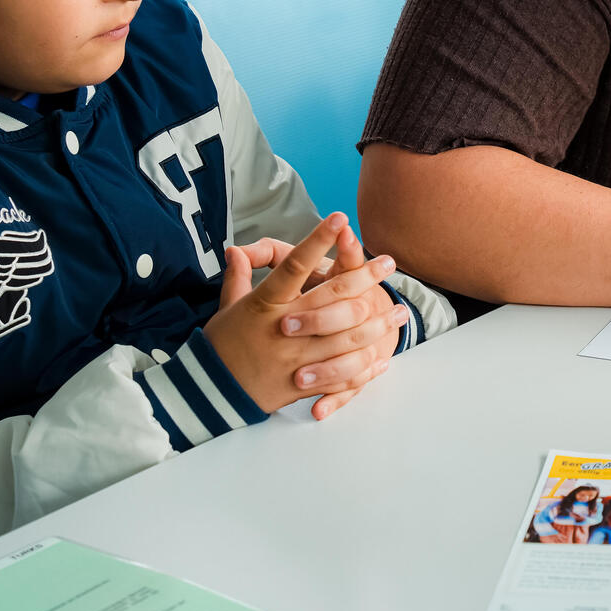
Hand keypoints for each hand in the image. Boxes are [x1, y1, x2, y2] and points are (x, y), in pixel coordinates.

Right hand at [205, 214, 409, 419]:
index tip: (340, 218)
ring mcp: (296, 358)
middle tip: (388, 262)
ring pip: (347, 338)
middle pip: (332, 297)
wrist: (210, 393)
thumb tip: (236, 249)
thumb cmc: (221, 344)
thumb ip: (238, 276)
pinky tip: (382, 355)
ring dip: (377, 324)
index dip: (318, 240)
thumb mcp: (227, 307)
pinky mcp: (303, 384)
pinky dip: (364, 366)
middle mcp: (283, 328)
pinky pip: (341, 375)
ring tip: (400, 311)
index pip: (295, 265)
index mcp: (264, 303)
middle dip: (364, 277)